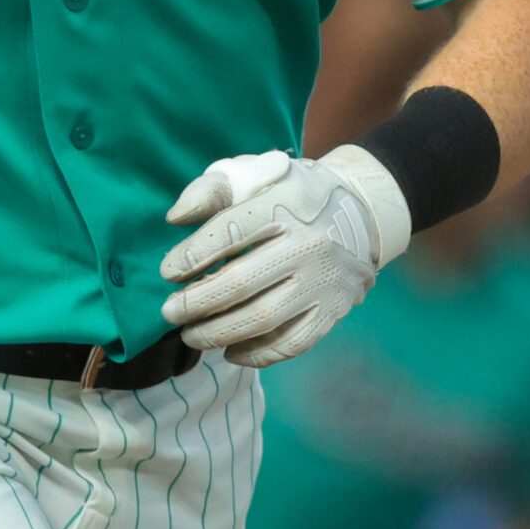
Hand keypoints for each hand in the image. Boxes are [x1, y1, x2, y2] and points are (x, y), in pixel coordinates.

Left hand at [159, 147, 410, 367]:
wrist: (362, 211)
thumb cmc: (292, 193)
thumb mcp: (256, 174)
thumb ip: (212, 189)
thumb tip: (176, 218)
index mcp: (286, 203)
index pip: (231, 230)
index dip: (193, 254)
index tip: (168, 271)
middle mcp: (308, 243)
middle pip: (242, 283)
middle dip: (196, 302)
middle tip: (169, 311)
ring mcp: (323, 280)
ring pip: (263, 318)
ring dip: (218, 333)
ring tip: (190, 335)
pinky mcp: (334, 309)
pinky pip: (293, 343)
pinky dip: (258, 354)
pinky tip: (230, 351)